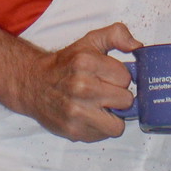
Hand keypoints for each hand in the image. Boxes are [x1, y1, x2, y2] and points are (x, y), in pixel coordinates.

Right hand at [9, 22, 142, 141]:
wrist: (33, 84)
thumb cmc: (65, 64)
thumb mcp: (90, 41)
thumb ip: (116, 35)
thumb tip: (136, 46)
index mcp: (86, 63)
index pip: (126, 77)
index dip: (120, 77)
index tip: (109, 76)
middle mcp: (81, 87)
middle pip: (125, 101)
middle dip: (118, 96)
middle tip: (105, 92)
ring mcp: (76, 111)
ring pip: (118, 124)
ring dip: (113, 116)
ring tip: (101, 107)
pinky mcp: (73, 130)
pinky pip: (103, 135)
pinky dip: (100, 128)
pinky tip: (90, 116)